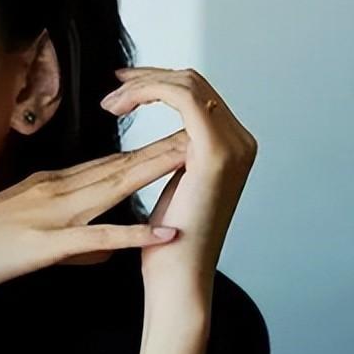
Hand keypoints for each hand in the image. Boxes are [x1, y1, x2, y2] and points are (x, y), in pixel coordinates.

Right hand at [0, 127, 191, 302]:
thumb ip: (68, 243)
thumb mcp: (27, 240)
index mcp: (47, 188)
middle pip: (116, 168)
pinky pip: (95, 239)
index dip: (142, 152)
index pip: (104, 166)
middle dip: (160, 150)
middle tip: (200, 132)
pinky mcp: (42, 246)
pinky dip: (132, 236)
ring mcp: (48, 217)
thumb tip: (102, 252)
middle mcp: (52, 193)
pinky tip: (162, 233)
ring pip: (111, 190)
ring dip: (153, 174)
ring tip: (191, 160)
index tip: (176, 139)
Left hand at [100, 66, 257, 293]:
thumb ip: (178, 154)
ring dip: (144, 85)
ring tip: (112, 102)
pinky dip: (149, 92)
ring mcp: (233, 145)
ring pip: (188, 84)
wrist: (178, 276)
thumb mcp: (177, 184)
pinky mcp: (215, 151)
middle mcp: (241, 142)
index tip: (123, 86)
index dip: (159, 82)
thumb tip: (167, 135)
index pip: (199, 94)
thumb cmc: (169, 242)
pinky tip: (122, 104)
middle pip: (195, 82)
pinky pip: (182, 98)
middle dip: (149, 78)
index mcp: (234, 147)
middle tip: (113, 88)